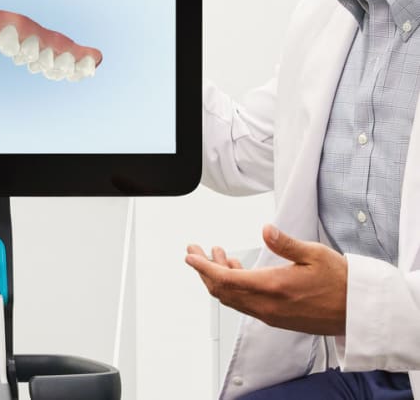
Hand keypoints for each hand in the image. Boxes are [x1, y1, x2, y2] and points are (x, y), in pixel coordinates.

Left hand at [184, 224, 346, 334]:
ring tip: (217, 254)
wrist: (357, 311)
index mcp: (272, 287)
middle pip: (222, 290)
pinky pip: (244, 303)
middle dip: (204, 270)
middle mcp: (266, 305)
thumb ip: (285, 243)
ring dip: (219, 276)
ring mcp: (270, 314)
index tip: (190, 256)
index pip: (225, 280)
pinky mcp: (275, 318)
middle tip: (195, 251)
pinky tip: (237, 269)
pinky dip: (234, 286)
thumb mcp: (314, 254)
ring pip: (232, 297)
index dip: (203, 267)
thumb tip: (265, 230)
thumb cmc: (339, 282)